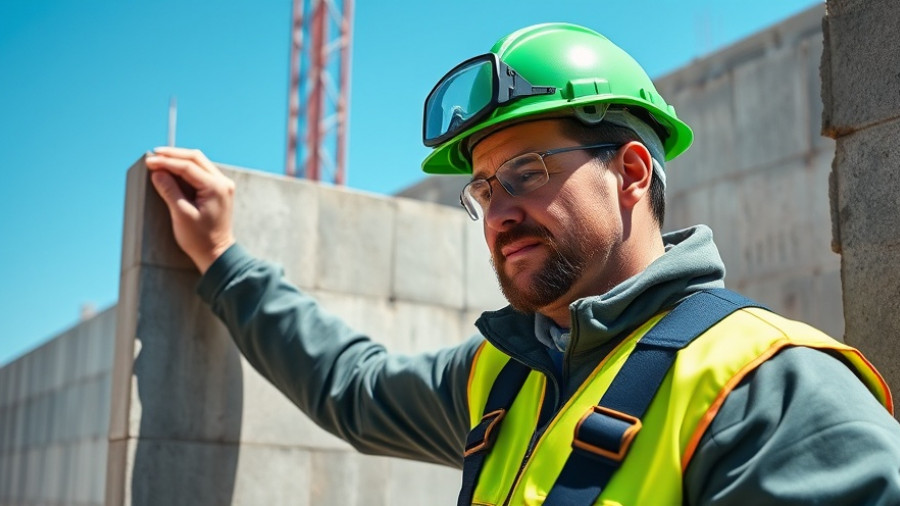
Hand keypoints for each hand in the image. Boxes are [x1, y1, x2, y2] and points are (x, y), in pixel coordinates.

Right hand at [145, 147, 235, 273]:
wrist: (217, 253)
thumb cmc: (199, 238)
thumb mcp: (181, 215)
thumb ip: (169, 191)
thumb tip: (157, 172)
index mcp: (216, 188)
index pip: (188, 166)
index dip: (166, 162)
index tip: (149, 161)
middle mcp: (223, 183)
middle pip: (196, 158)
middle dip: (173, 155)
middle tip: (153, 154)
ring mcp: (223, 185)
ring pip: (199, 162)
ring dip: (180, 159)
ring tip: (160, 159)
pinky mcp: (219, 190)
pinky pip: (202, 171)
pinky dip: (186, 167)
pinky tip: (172, 168)